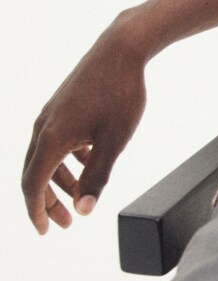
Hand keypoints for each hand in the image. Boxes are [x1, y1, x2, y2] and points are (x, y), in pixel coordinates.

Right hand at [22, 25, 147, 233]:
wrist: (121, 49)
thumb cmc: (120, 94)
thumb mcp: (114, 142)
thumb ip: (98, 178)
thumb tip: (84, 210)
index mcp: (51, 138)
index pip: (33, 185)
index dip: (37, 211)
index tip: (45, 231)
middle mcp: (43, 126)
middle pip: (35, 174)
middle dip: (48, 202)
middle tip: (65, 224)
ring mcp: (50, 114)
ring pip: (46, 157)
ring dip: (60, 182)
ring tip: (79, 199)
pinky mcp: (61, 106)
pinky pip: (56, 141)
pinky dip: (67, 160)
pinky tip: (87, 164)